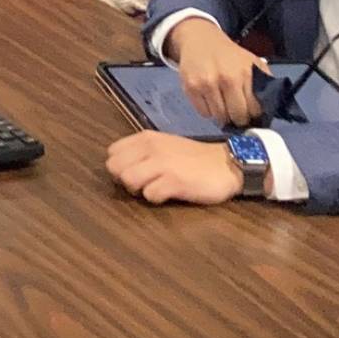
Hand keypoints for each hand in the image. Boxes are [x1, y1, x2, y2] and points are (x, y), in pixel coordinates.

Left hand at [106, 131, 244, 205]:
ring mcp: (162, 164)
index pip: (112, 153)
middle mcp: (150, 148)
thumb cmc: (193, 158)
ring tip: (153, 190)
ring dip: (137, 190)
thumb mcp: (163, 146)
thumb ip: (142, 152)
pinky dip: (155, 199)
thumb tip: (122, 168)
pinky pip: (150, 195)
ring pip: (127, 179)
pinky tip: (168, 195)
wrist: (226, 164)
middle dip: (124, 180)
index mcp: (145, 138)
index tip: (133, 173)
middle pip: (114, 167)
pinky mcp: (175, 182)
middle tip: (141, 185)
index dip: (119, 166)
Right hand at [168, 17, 268, 125]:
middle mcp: (226, 79)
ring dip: (223, 115)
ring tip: (223, 103)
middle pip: (237, 116)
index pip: (255, 110)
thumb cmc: (229, 55)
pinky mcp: (190, 87)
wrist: (199, 38)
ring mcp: (206, 84)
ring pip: (220, 117)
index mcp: (245, 73)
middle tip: (236, 111)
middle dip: (239, 117)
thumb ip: (265, 83)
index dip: (254, 113)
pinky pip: (203, 113)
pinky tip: (209, 99)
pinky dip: (208, 111)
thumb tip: (272, 109)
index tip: (250, 111)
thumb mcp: (253, 63)